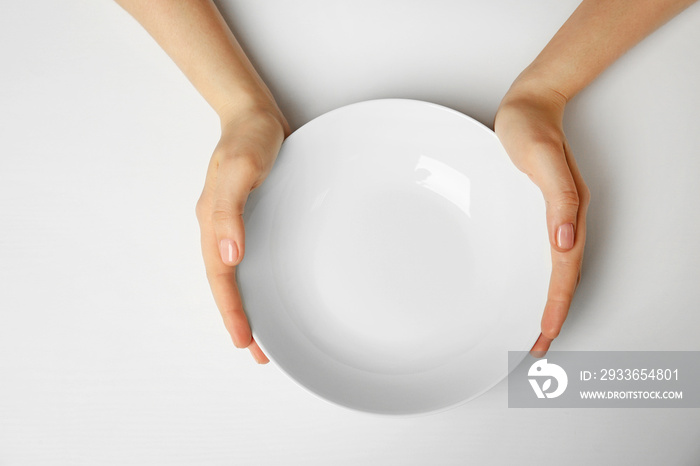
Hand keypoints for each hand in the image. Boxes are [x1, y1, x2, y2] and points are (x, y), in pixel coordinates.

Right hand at [195, 105, 289, 362]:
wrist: (254, 113)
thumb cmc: (248, 136)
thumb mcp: (240, 167)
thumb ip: (229, 209)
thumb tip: (228, 255)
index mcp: (214, 222)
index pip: (221, 277)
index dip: (232, 310)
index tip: (245, 341)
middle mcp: (223, 228)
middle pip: (227, 284)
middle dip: (240, 320)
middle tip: (259, 354)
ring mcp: (238, 224)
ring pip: (240, 276)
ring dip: (251, 305)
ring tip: (267, 336)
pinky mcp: (255, 218)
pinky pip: (254, 258)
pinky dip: (261, 281)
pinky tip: (275, 291)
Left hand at [494, 81, 589, 355]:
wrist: (528, 104)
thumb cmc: (529, 128)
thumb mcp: (541, 158)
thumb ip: (557, 197)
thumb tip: (565, 241)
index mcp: (567, 210)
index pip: (564, 268)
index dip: (556, 302)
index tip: (546, 331)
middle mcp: (564, 218)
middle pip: (564, 276)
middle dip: (555, 313)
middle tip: (538, 347)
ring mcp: (555, 216)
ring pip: (556, 268)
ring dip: (550, 301)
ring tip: (538, 330)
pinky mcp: (541, 211)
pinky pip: (545, 253)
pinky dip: (541, 278)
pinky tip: (531, 287)